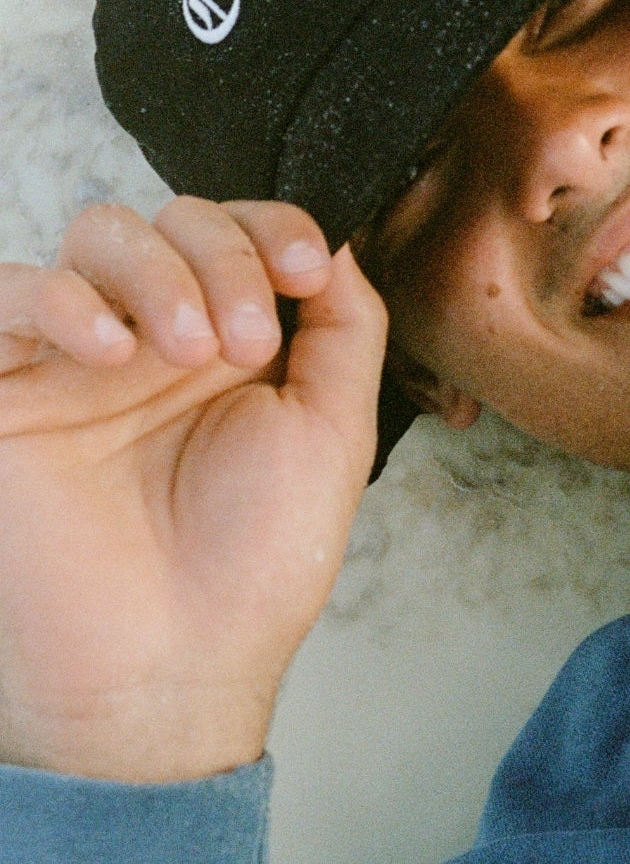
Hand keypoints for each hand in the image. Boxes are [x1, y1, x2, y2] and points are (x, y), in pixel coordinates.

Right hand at [0, 197, 385, 781]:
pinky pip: (9, 293)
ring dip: (156, 269)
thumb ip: (346, 325)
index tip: (304, 273)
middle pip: (175, 217)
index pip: (245, 227)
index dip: (275, 226)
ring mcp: (81, 357)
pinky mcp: (9, 390)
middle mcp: (158, 333)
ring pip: (99, 233)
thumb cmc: (258, 557)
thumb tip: (337, 239)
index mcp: (235, 336)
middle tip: (244, 344)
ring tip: (186, 349)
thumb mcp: (334, 426)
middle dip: (223, 256)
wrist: (178, 661)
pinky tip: (112, 351)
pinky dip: (63, 299)